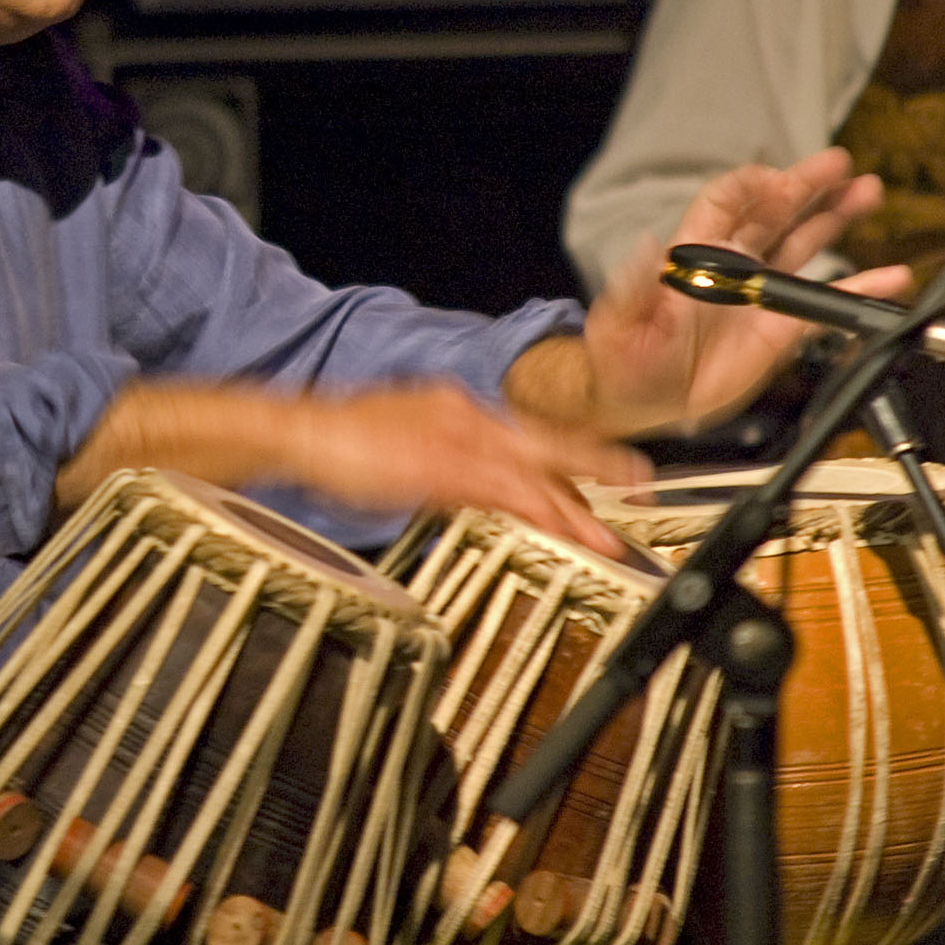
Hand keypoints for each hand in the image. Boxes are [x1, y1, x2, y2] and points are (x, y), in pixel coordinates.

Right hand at [275, 383, 637, 555]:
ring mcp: (456, 441)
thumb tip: (474, 482)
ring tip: (606, 536)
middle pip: (545, 444)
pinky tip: (556, 528)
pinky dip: (533, 511)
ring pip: (530, 476)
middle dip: (594, 465)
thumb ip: (445, 458)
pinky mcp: (440, 470)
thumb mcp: (406, 440)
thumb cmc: (344, 438)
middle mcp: (467, 417)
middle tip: (639, 478)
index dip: (568, 455)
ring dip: (571, 509)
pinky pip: (499, 493)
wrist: (305, 429)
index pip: (526, 434)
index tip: (601, 472)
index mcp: (460, 408)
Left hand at [579, 147, 909, 434]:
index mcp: (692, 255)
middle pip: (774, 212)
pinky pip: (822, 305)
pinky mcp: (779, 329)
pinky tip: (887, 277)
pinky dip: (857, 290)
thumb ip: (637, 286)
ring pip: (802, 243)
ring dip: (833, 217)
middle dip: (805, 186)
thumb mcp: (618, 321)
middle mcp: (731, 266)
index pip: (724, 203)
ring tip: (864, 192)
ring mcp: (759, 294)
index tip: (777, 179)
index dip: (751, 186)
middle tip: (839, 164)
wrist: (640, 400)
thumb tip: (652, 248)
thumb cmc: (622, 356)